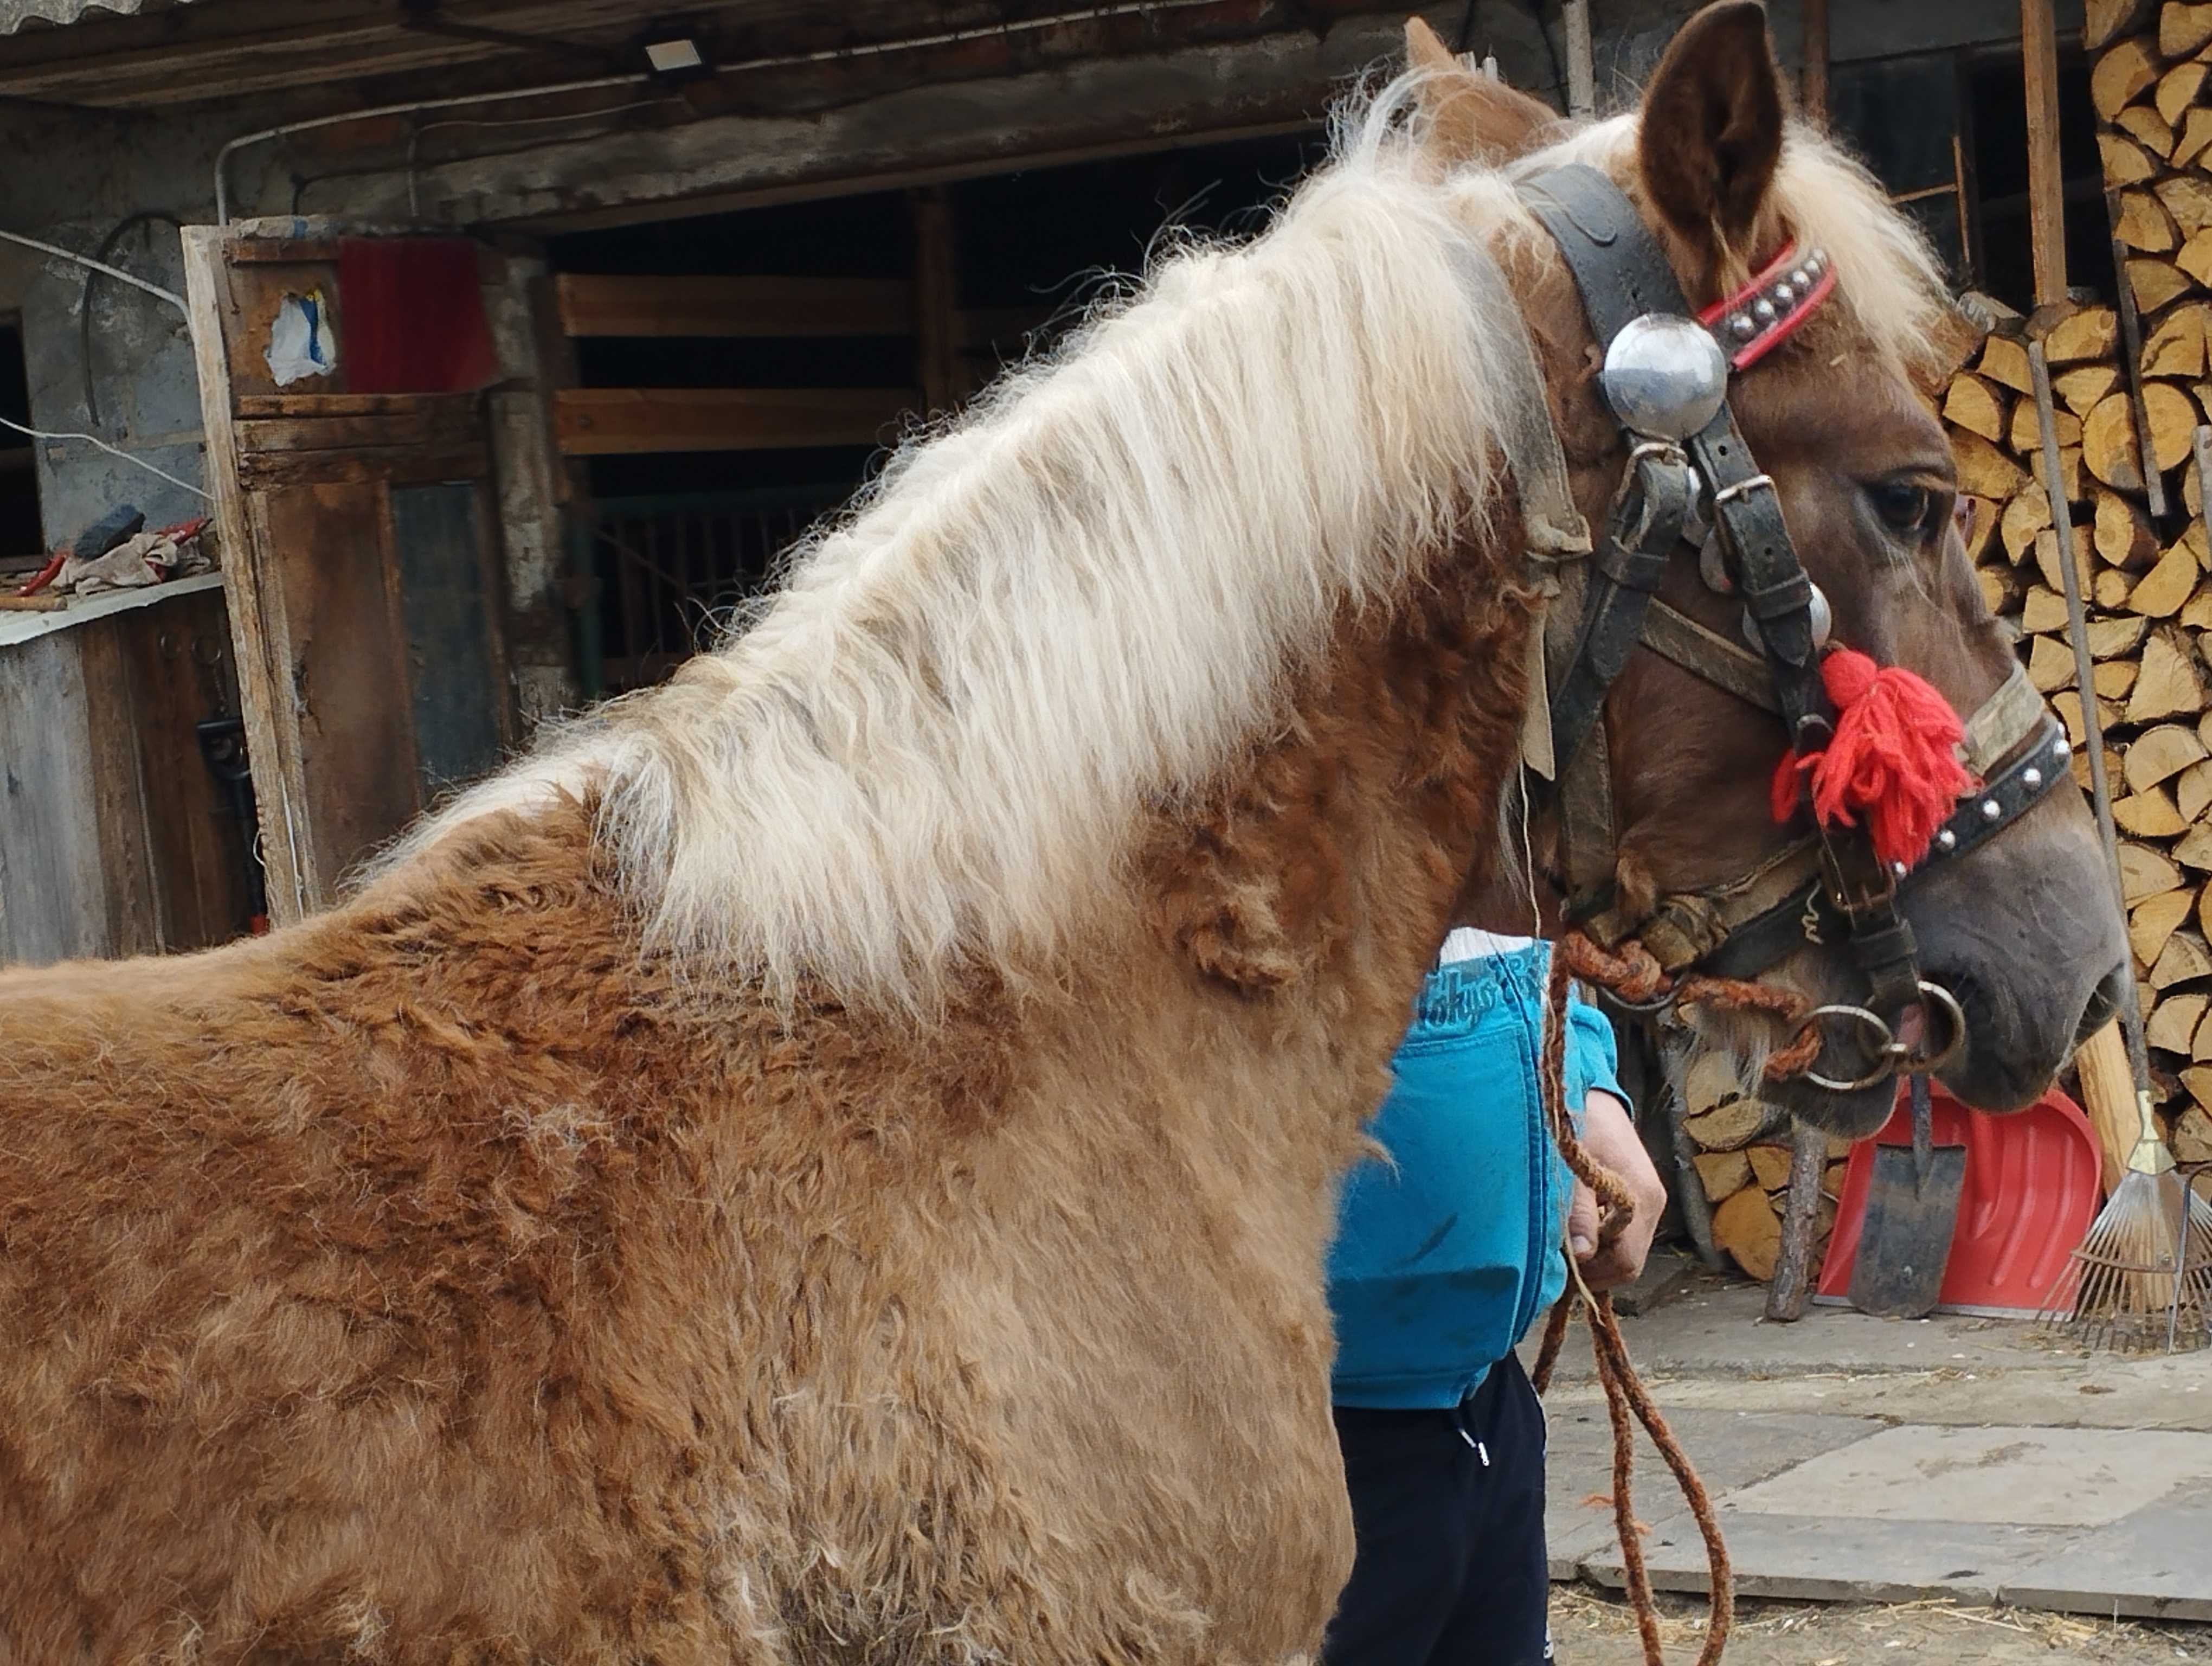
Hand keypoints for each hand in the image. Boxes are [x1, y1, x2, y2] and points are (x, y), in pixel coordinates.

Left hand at [1567, 1090, 1665, 1291]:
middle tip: (1556, 1259)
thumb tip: (1581, 1254)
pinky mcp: (1639, 1197)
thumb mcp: (1573, 1164)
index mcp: (1641, 1197)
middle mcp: (1653, 1204)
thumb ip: (1577, 1210)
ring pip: (1625, 1250)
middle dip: (1593, 1268)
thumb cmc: (1578, 1122)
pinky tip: (1574, 1225)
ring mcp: (1648, 1201)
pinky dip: (1598, 1239)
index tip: (1560, 1272)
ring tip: (1562, 1240)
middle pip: (1628, 1262)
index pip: (1627, 1262)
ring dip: (1594, 1254)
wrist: (1591, 1092)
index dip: (1594, 1275)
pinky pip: (1623, 1234)